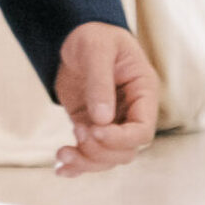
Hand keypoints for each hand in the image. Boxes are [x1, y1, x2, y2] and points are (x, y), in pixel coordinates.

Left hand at [53, 21, 158, 175]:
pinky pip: (89, 152)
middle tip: (78, 131)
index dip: (121, 138)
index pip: (142, 130)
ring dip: (86, 162)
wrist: (76, 34)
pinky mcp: (91, 125)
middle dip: (101, 150)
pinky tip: (60, 169)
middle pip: (126, 151)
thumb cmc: (94, 35)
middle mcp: (131, 112)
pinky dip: (76, 164)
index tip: (94, 129)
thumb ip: (100, 82)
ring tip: (62, 154)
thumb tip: (102, 120)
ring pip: (107, 157)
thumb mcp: (96, 50)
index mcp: (143, 93)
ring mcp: (111, 122)